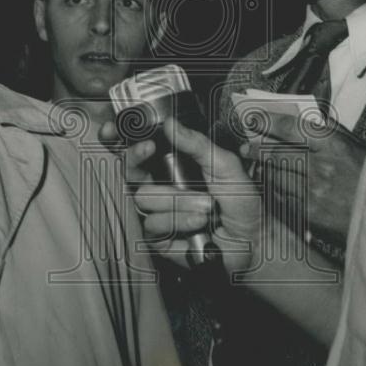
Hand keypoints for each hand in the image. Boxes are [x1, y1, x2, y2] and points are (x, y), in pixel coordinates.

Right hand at [130, 117, 262, 274]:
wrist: (252, 241)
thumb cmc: (242, 204)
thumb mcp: (225, 166)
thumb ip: (197, 144)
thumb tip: (170, 124)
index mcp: (173, 166)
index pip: (139, 150)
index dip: (119, 139)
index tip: (112, 128)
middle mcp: (161, 187)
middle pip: (128, 169)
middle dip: (135, 157)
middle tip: (148, 149)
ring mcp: (157, 212)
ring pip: (143, 197)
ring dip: (178, 200)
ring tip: (206, 206)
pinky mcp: (157, 238)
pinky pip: (152, 224)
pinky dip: (179, 220)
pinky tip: (198, 222)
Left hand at [241, 112, 365, 243]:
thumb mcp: (353, 148)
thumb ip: (326, 134)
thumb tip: (294, 123)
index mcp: (334, 145)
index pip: (290, 127)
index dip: (267, 122)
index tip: (254, 119)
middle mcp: (321, 166)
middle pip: (277, 152)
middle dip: (258, 148)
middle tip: (248, 147)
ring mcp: (314, 191)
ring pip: (275, 175)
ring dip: (264, 169)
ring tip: (259, 165)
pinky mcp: (309, 213)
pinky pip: (280, 197)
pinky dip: (273, 190)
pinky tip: (272, 186)